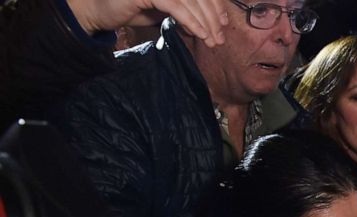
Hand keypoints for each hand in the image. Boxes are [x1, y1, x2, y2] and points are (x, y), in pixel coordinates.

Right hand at [68, 0, 228, 45]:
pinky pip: (176, 6)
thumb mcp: (166, 10)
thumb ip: (187, 14)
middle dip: (213, 18)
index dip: (215, 4)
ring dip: (205, 23)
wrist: (101, 11)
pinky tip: (199, 34)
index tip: (223, 24)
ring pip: (190, 0)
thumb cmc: (133, 9)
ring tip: (211, 41)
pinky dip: (191, 21)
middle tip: (220, 38)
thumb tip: (208, 26)